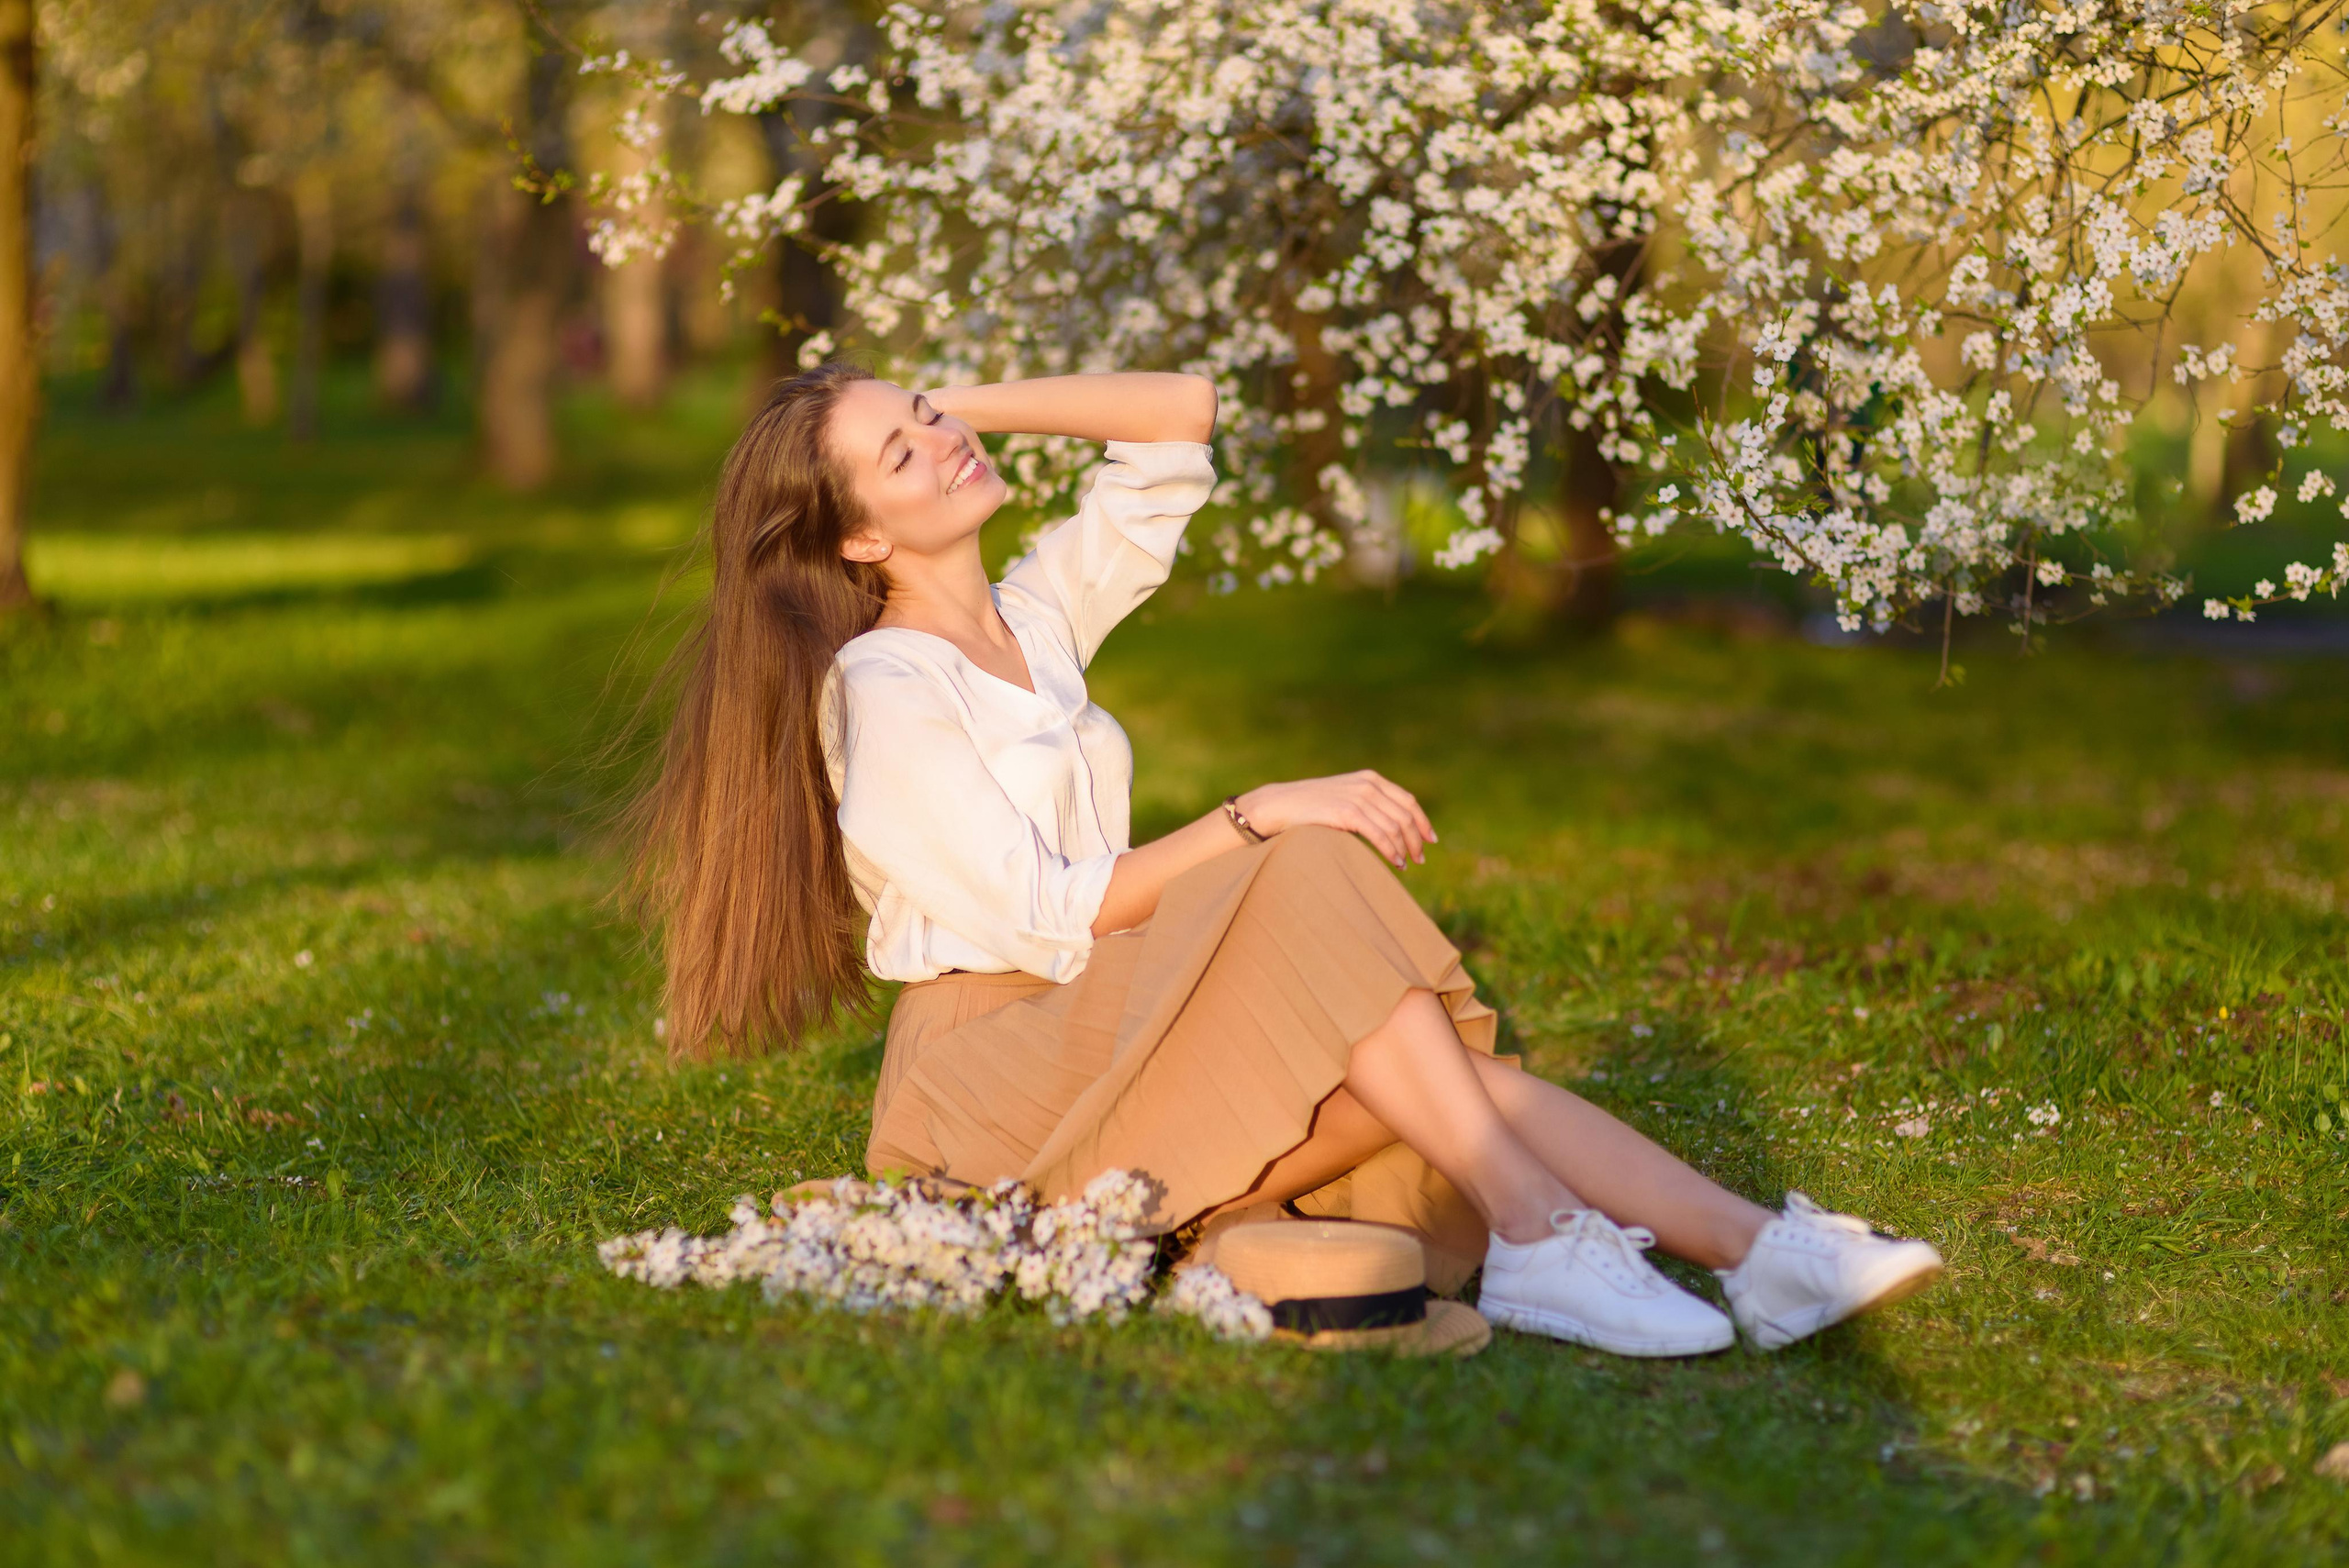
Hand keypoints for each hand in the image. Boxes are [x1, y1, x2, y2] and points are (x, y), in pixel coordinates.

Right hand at [1235, 771, 1437, 867]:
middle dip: (1417, 839)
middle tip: (1420, 859)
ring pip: (1396, 827)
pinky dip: (1392, 851)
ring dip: (1405, 848)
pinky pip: (1380, 835)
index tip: (1431, 840)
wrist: (1281, 804)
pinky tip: (1396, 862)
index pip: (1408, 801)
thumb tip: (1391, 828)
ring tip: (1406, 864)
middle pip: (1405, 815)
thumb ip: (1367, 805)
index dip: (1422, 822)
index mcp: (1370, 779)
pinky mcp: (1348, 812)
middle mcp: (1368, 785)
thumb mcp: (1345, 798)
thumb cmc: (1311, 807)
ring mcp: (1359, 797)